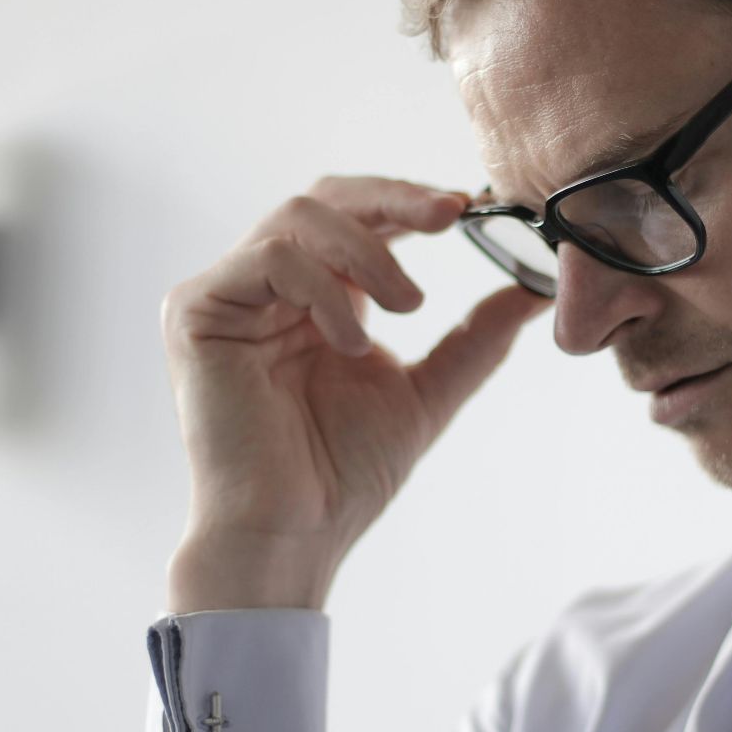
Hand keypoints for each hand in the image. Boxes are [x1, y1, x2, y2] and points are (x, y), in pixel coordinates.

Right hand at [158, 175, 549, 609]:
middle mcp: (268, 286)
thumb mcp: (428, 391)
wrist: (293, 535)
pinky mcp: (196, 312)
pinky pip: (268, 259)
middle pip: (325, 197)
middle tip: (451, 215)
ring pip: (298, 217)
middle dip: (395, 198)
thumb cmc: (344, 475)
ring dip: (368, 252)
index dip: (410, 201)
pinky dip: (323, 289)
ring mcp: (228, 295)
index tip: (469, 207)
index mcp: (317, 297)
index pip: (359, 216)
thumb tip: (536, 290)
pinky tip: (351, 341)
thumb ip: (475, 337)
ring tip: (407, 307)